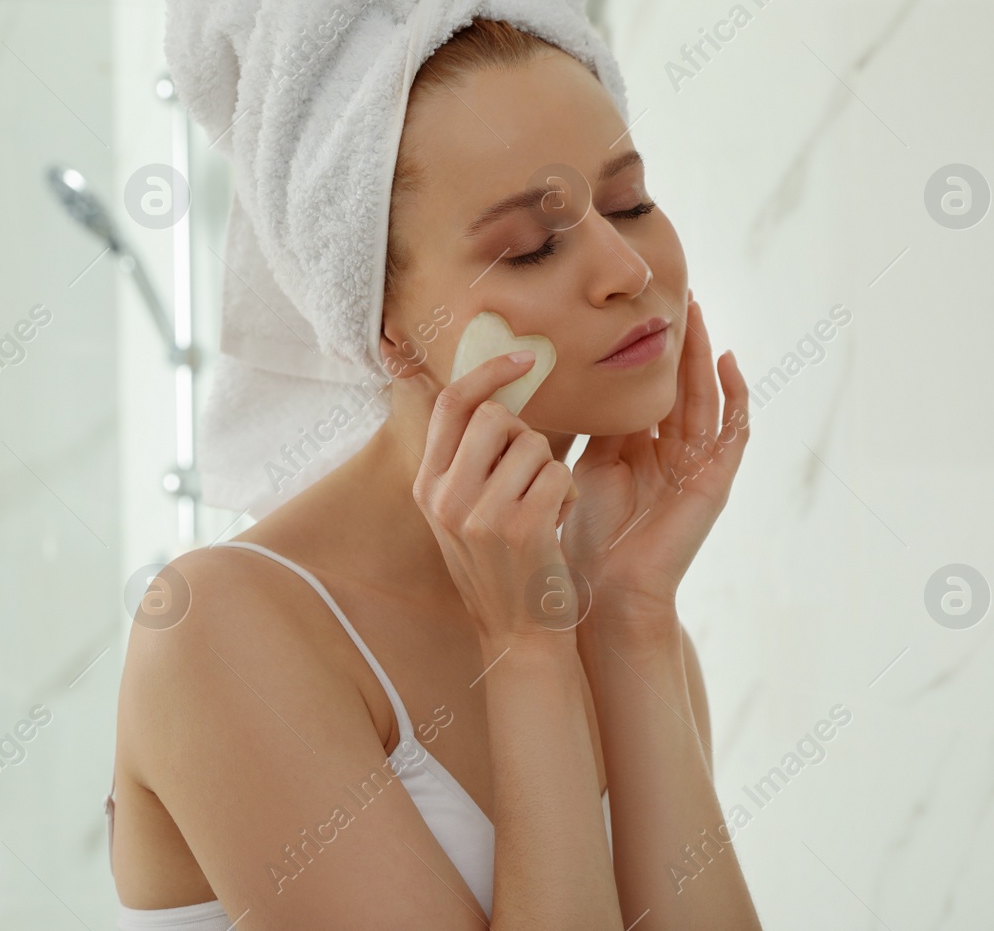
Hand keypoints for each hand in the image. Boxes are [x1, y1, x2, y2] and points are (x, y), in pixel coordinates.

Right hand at [413, 352, 580, 650]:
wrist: (518, 635)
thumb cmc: (501, 565)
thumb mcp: (462, 513)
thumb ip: (466, 459)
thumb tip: (494, 392)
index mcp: (427, 486)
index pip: (452, 402)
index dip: (489, 370)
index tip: (526, 357)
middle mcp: (445, 497)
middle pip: (496, 415)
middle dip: (525, 435)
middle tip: (530, 473)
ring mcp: (480, 514)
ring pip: (533, 444)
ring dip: (550, 471)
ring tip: (542, 508)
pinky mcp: (521, 529)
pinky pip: (558, 475)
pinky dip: (566, 495)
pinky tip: (555, 525)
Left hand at [562, 294, 750, 624]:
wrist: (604, 589)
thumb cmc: (584, 535)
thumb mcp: (586, 464)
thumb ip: (596, 425)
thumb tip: (584, 376)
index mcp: (638, 450)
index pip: (649, 390)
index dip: (647, 354)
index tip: (638, 311)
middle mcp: (671, 454)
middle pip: (681, 386)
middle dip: (680, 343)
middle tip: (677, 294)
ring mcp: (696, 467)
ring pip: (706, 398)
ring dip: (704, 355)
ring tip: (698, 313)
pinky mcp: (715, 482)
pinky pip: (733, 433)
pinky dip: (735, 397)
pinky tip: (727, 363)